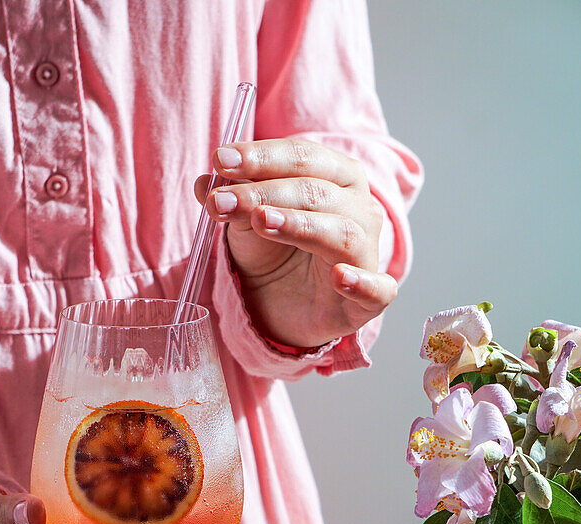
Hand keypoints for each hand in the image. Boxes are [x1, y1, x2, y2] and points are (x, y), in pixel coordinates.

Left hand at [195, 138, 396, 347]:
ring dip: (300, 225)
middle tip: (220, 201)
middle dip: (264, 192)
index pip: (303, 157)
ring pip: (341, 233)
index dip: (261, 156)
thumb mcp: (248, 223)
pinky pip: (377, 289)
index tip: (220, 160)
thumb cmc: (277, 255)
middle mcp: (360, 209)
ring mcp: (368, 254)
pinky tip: (338, 277)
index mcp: (338, 177)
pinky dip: (361, 282)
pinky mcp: (370, 300)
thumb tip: (203, 183)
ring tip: (261, 221)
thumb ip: (232, 199)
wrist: (287, 310)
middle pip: (316, 192)